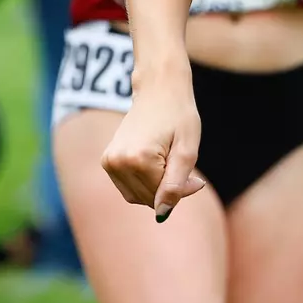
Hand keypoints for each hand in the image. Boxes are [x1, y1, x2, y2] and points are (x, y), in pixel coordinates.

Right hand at [100, 76, 206, 219]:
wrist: (158, 89)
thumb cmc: (179, 115)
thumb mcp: (187, 149)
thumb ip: (176, 184)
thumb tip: (162, 213)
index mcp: (138, 159)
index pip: (161, 196)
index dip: (182, 190)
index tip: (195, 178)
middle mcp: (117, 162)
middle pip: (147, 198)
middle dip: (168, 190)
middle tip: (183, 167)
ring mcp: (109, 162)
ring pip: (136, 196)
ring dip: (155, 187)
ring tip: (167, 160)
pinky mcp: (107, 161)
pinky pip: (128, 187)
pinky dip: (144, 182)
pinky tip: (155, 162)